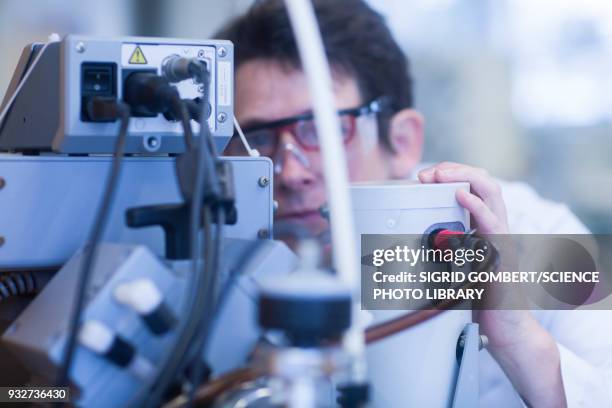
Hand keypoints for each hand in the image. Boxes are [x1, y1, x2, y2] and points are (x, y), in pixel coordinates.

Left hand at [419, 162, 565, 406]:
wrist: (505, 330)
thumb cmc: (479, 298)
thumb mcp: (454, 265)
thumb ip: (441, 247)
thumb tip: (408, 236)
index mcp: (483, 228)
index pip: (473, 187)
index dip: (451, 175)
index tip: (425, 176)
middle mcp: (495, 228)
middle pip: (483, 182)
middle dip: (455, 170)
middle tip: (429, 172)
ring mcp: (501, 239)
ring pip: (491, 194)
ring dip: (464, 177)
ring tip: (441, 173)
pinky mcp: (502, 255)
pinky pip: (492, 224)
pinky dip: (476, 205)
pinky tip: (461, 195)